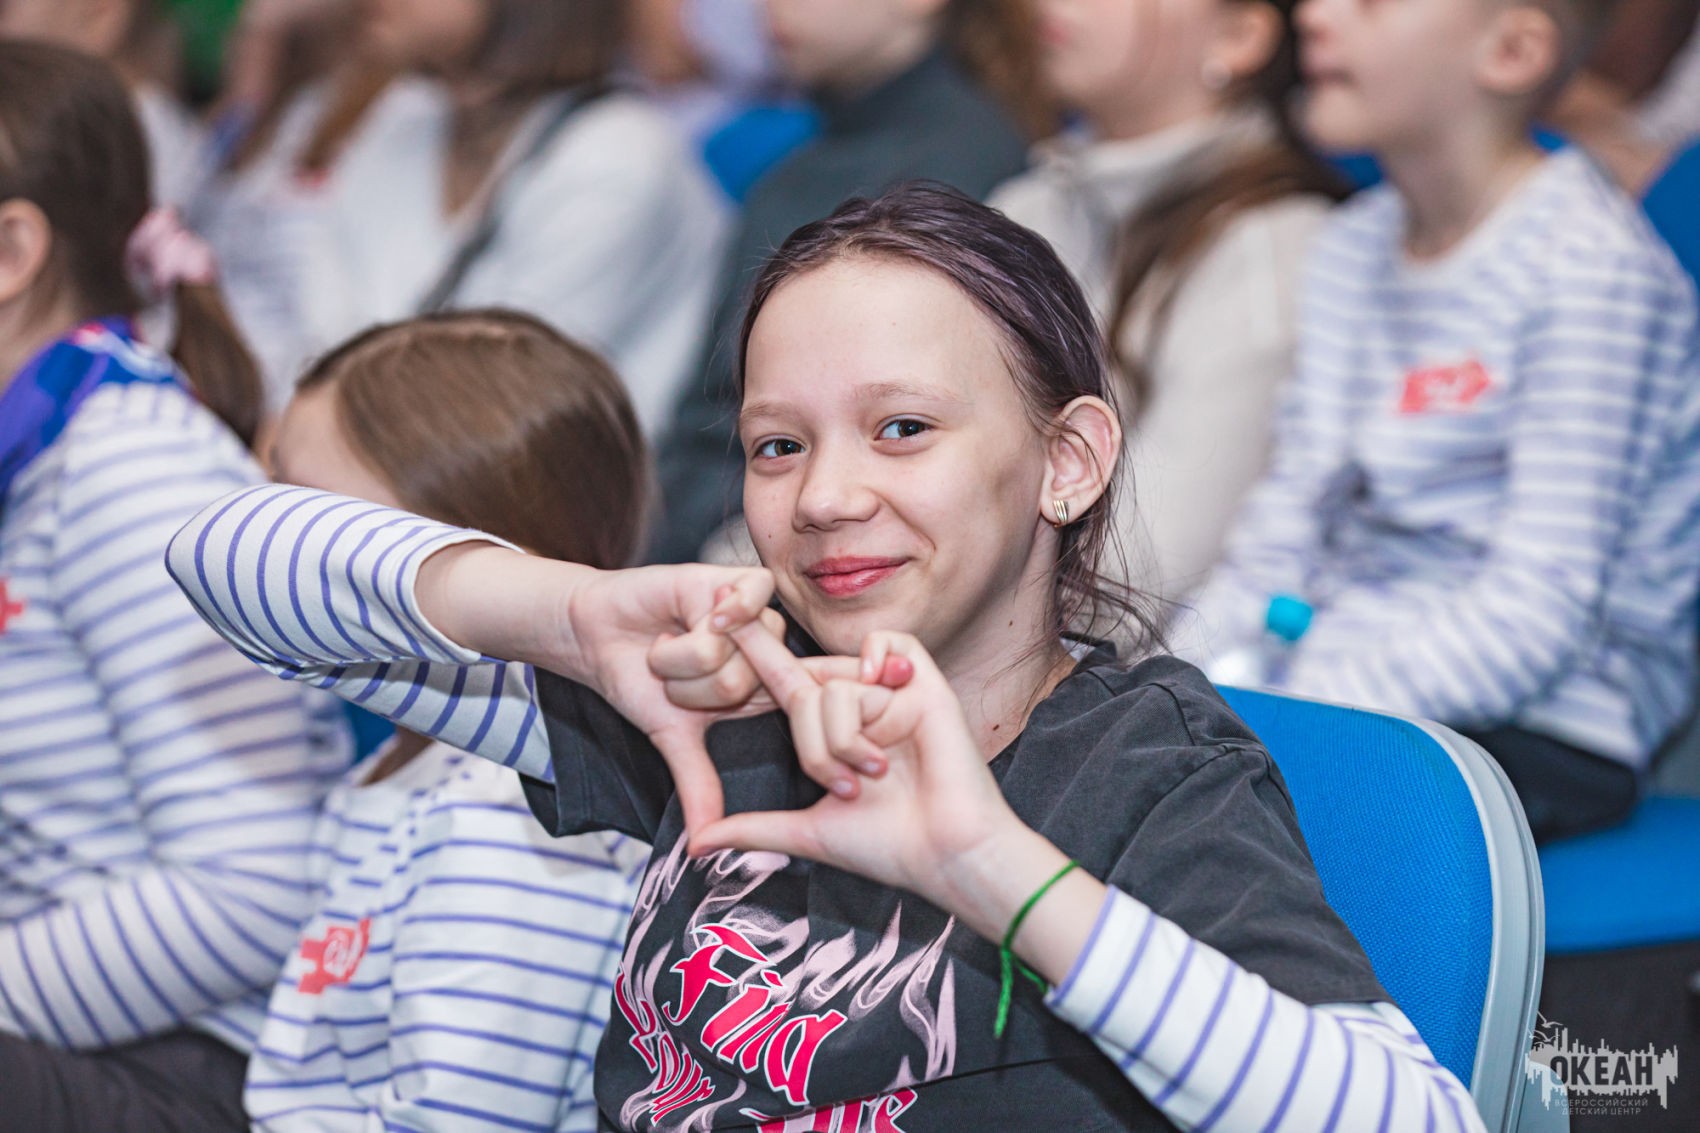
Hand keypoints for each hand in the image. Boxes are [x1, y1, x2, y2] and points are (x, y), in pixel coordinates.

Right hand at [560, 565, 784, 834]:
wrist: (598, 634)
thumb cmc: (638, 683)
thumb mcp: (672, 739)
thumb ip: (698, 786)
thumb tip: (704, 847)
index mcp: (763, 694)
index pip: (796, 712)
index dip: (794, 722)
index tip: (802, 747)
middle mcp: (766, 656)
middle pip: (743, 685)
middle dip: (691, 687)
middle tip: (674, 672)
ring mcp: (755, 618)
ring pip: (729, 652)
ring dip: (683, 654)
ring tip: (671, 641)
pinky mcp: (737, 582)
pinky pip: (751, 599)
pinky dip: (720, 611)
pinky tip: (699, 611)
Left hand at [691, 630, 1027, 907]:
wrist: (947, 857)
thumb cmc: (889, 849)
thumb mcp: (806, 832)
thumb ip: (751, 828)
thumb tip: (695, 843)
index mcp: (835, 732)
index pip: (784, 683)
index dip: (753, 652)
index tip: (714, 621)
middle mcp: (864, 707)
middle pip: (804, 691)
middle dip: (810, 743)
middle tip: (841, 785)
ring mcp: (894, 695)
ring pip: (835, 687)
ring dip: (842, 739)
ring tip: (873, 774)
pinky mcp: (927, 685)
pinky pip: (890, 643)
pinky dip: (878, 657)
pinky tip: (884, 684)